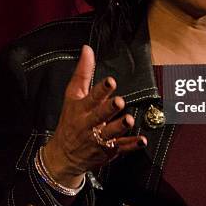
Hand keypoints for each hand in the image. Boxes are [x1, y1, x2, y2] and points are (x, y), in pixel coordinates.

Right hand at [43, 45, 146, 187]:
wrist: (62, 156)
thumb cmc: (70, 120)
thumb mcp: (73, 96)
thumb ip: (83, 73)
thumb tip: (88, 49)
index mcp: (81, 108)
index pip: (91, 97)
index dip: (101, 90)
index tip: (110, 82)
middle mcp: (89, 124)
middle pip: (99, 115)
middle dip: (109, 109)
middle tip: (119, 101)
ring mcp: (98, 138)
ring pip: (110, 133)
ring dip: (120, 126)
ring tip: (129, 120)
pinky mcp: (108, 150)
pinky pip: (121, 147)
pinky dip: (131, 145)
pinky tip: (142, 140)